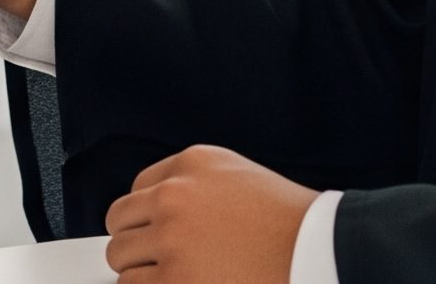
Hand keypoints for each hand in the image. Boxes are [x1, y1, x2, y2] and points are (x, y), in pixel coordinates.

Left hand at [104, 147, 317, 282]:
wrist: (316, 251)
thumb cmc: (288, 223)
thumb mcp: (237, 177)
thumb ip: (195, 187)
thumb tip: (157, 214)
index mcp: (192, 164)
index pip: (138, 187)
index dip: (148, 216)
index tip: (156, 233)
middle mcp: (175, 195)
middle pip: (119, 220)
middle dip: (135, 243)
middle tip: (158, 261)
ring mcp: (172, 239)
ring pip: (120, 257)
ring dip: (140, 272)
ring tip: (172, 278)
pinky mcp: (175, 281)